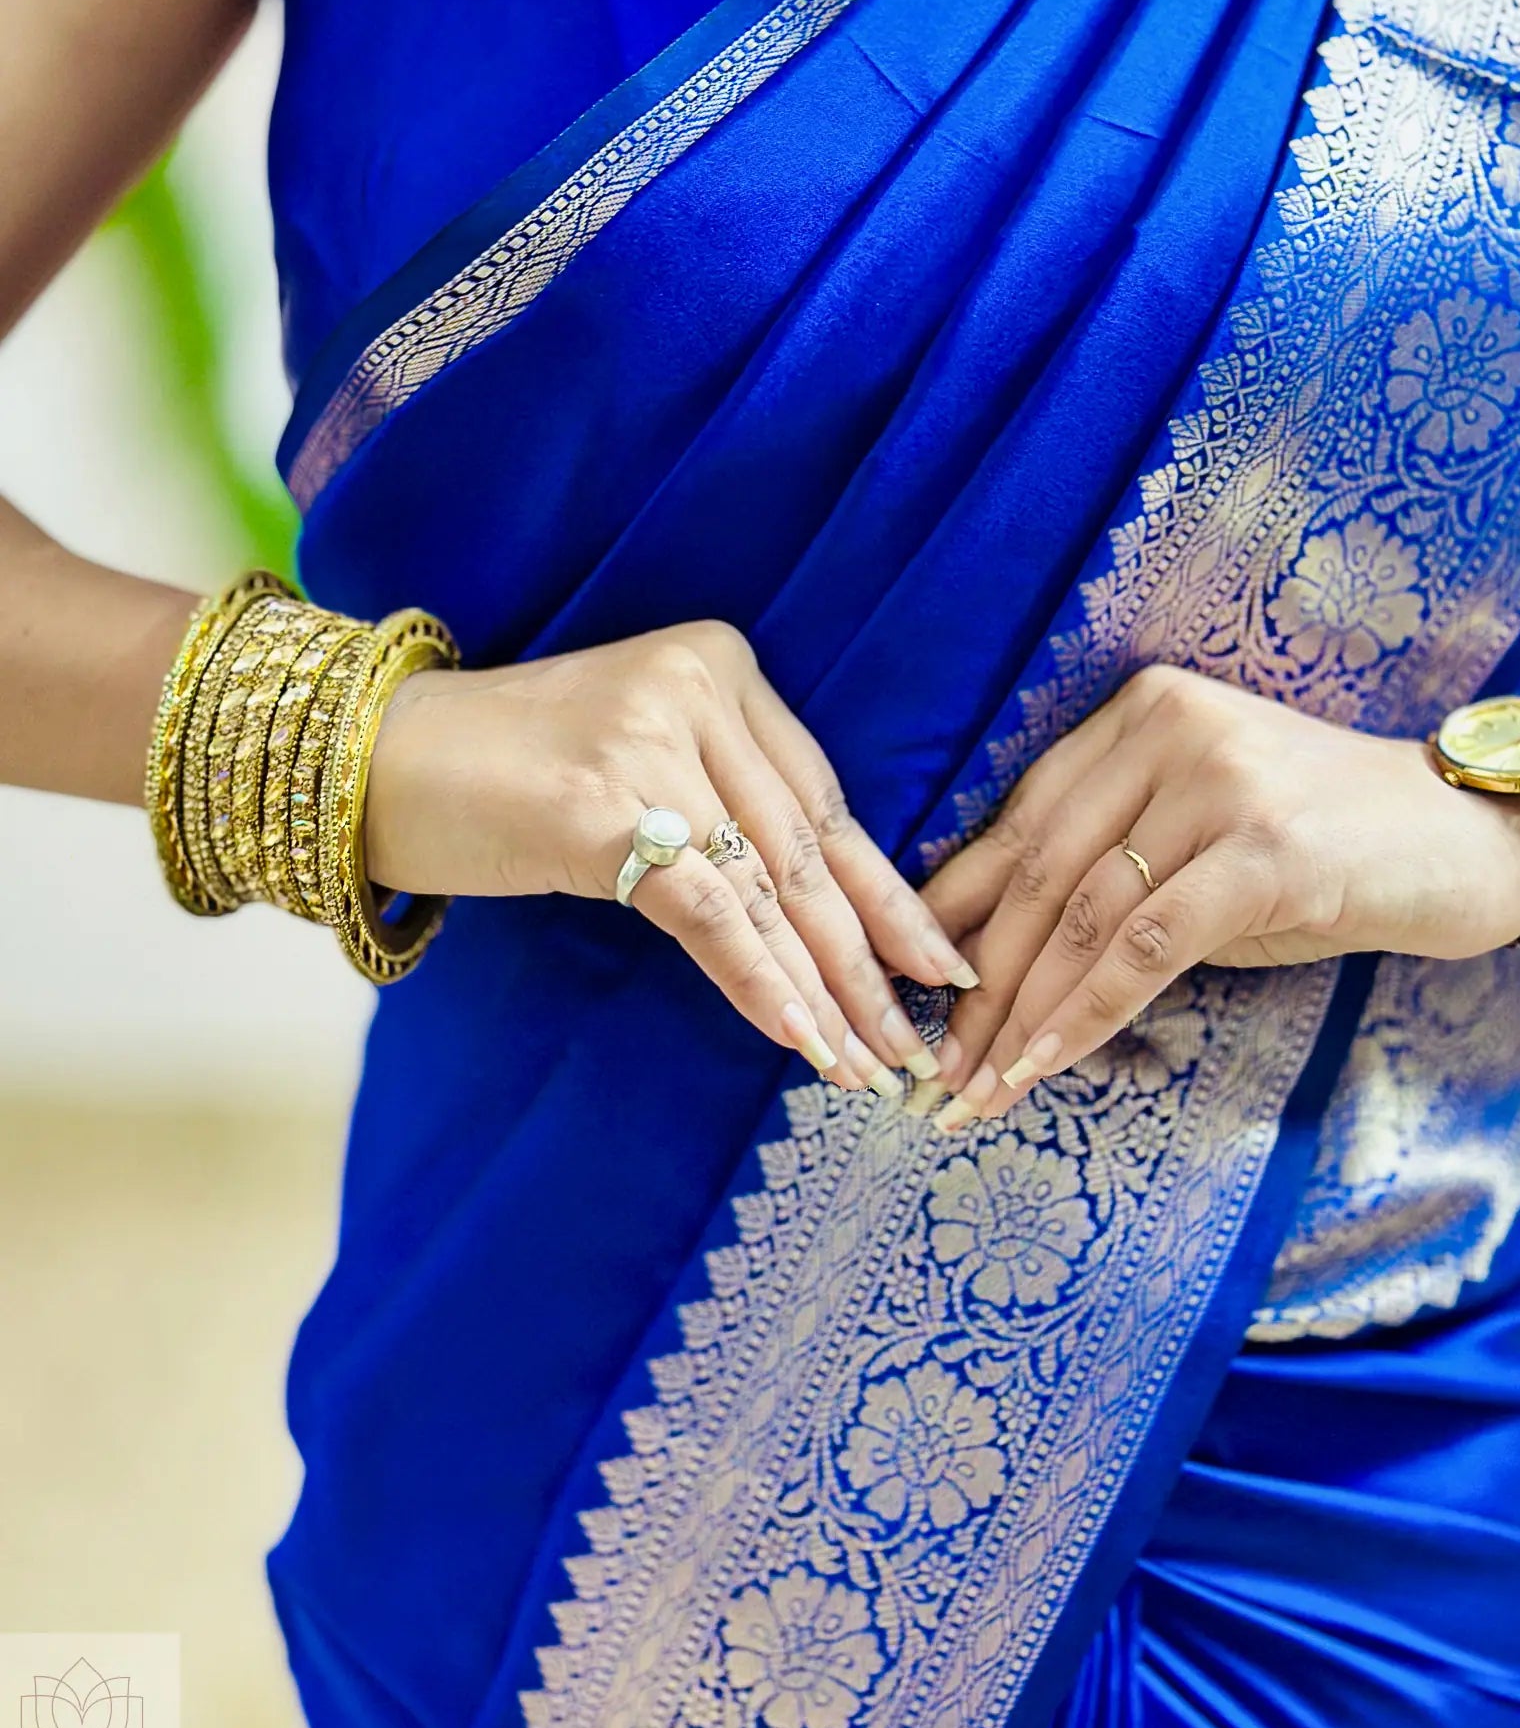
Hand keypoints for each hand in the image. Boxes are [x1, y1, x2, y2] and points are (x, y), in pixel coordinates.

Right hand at [365, 617, 974, 1095]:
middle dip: (871, 960)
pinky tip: (799, 1038)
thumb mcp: (637, 761)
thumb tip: (827, 924)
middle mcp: (696, 686)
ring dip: (824, 990)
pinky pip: (706, 910)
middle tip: (920, 1043)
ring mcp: (647, 742)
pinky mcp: (599, 807)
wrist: (369, 757)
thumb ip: (724, 804)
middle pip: (807, 849)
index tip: (941, 966)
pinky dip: (758, 981)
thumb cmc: (505, 771)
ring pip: (766, 887)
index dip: (886, 894)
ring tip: (867, 1064)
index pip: (822, 801)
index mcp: (720, 664)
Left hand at [916, 663, 1519, 1127]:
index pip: (1021, 821)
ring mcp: (1222, 784)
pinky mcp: (1266, 851)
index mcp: (1141, 711)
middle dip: (977, 981)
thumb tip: (984, 957)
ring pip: (1082, 915)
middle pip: (1038, 871)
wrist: (1472, 839)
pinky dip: (1087, 1012)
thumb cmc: (1328, 847)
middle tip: (934, 1065)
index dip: (956, 913)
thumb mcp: (1200, 838)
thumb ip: (1107, 866)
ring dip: (1020, 1014)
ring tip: (975, 1086)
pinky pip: (1147, 945)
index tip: (908, 991)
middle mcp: (1172, 728)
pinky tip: (1044, 1065)